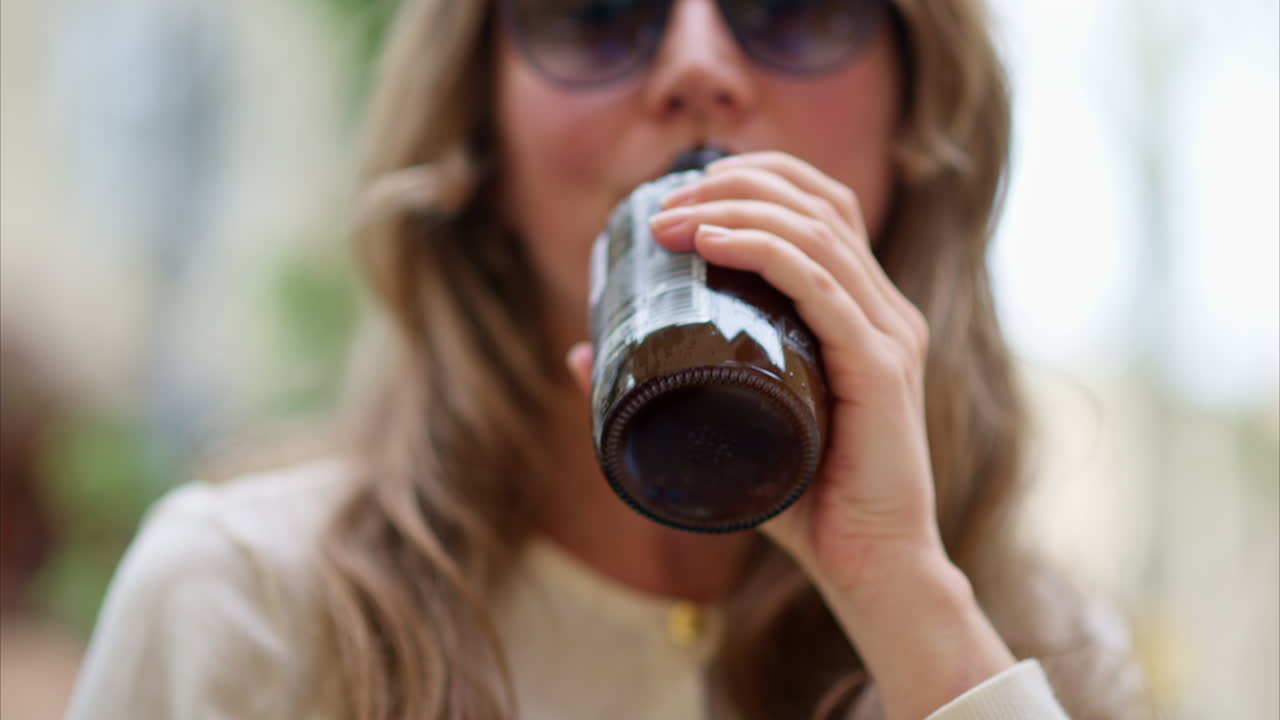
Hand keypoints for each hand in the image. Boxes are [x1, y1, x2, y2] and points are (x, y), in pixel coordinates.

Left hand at [567, 151, 1014, 718]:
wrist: (869, 566)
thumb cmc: (803, 498)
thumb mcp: (726, 427)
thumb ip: (663, 386)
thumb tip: (577, 354)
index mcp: (863, 309)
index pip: (823, 208)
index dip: (757, 179)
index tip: (682, 192)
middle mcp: (885, 309)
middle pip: (819, 204)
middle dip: (735, 185)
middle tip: (661, 205)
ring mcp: (888, 334)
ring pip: (814, 234)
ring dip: (734, 211)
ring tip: (669, 220)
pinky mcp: (881, 368)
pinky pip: (822, 287)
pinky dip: (763, 251)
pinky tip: (711, 242)